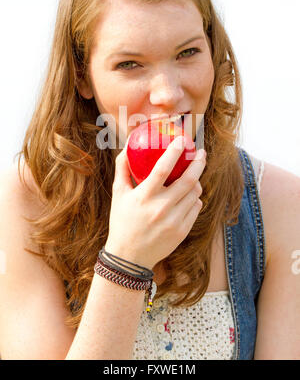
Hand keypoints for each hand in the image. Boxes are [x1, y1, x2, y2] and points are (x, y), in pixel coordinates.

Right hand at [105, 136, 206, 269]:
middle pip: (188, 180)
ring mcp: (174, 221)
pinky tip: (189, 195)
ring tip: (193, 174)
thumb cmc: (122, 220)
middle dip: (198, 162)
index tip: (182, 140)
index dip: (174, 152)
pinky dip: (194, 198)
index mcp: (144, 197)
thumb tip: (128, 144)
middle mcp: (161, 208)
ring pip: (195, 194)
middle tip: (200, 152)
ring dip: (197, 180)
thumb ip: (122, 167)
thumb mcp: (118, 193)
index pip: (162, 169)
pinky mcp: (182, 231)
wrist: (129, 256)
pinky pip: (195, 207)